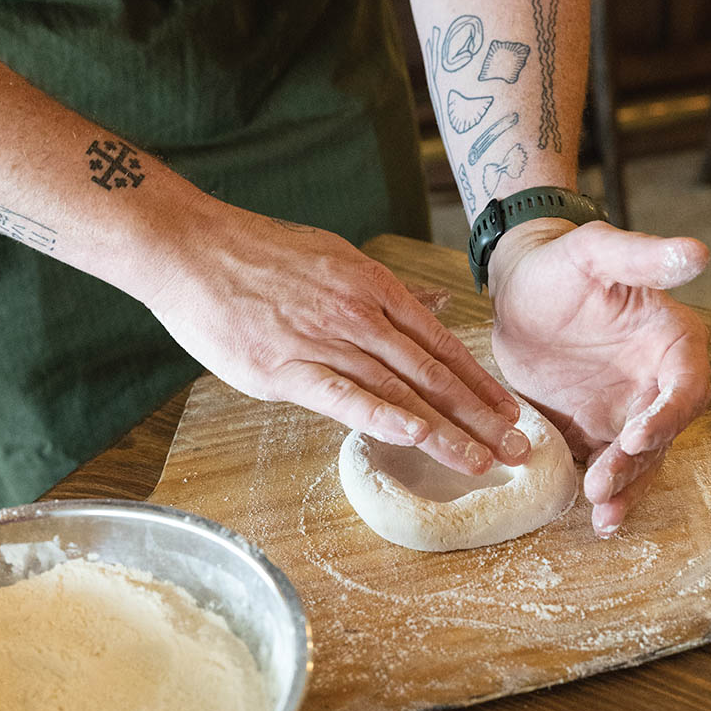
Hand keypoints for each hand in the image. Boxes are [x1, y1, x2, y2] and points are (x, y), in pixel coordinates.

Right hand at [144, 196, 531, 474]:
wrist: (192, 249)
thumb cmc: (258, 255)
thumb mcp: (334, 258)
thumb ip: (386, 291)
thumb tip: (435, 306)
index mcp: (372, 288)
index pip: (440, 344)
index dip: (479, 383)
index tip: (510, 412)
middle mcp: (358, 314)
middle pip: (432, 373)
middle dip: (480, 415)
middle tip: (518, 449)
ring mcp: (324, 341)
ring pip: (397, 391)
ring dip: (444, 430)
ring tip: (481, 461)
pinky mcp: (286, 368)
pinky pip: (343, 396)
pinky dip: (382, 418)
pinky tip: (415, 438)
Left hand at [488, 218, 710, 535]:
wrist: (516, 291)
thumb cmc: (559, 264)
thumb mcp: (596, 252)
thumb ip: (644, 257)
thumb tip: (697, 254)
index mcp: (671, 341)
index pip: (683, 386)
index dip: (666, 415)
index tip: (635, 436)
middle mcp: (655, 381)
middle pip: (662, 433)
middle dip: (637, 463)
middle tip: (603, 485)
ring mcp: (626, 409)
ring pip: (638, 459)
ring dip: (626, 488)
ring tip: (603, 515)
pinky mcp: (594, 429)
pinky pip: (606, 465)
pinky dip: (604, 490)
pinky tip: (593, 516)